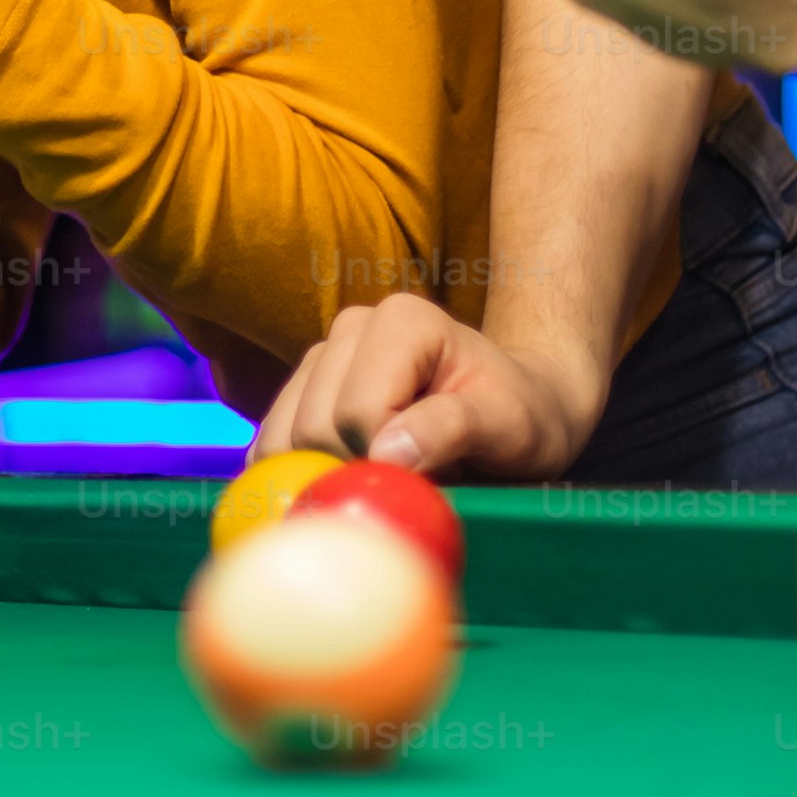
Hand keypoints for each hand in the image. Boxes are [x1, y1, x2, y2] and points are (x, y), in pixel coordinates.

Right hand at [257, 295, 603, 479]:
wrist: (520, 405)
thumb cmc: (522, 415)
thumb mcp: (509, 425)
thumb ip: (451, 430)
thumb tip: (385, 454)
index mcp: (401, 321)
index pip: (357, 413)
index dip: (389, 462)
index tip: (441, 472)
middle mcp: (352, 327)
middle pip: (314, 427)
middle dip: (360, 470)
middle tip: (421, 474)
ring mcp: (323, 355)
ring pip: (285, 439)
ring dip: (332, 473)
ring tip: (393, 468)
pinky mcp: (303, 389)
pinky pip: (274, 443)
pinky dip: (300, 474)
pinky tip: (350, 475)